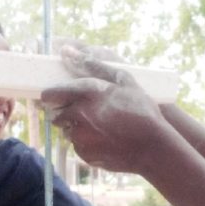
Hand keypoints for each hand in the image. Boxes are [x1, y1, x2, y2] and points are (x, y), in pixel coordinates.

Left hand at [41, 46, 168, 173]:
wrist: (153, 147)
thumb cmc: (142, 111)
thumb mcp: (124, 79)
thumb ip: (93, 64)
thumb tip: (66, 50)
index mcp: (86, 94)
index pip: (53, 93)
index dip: (51, 96)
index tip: (52, 97)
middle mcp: (79, 115)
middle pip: (56, 115)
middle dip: (64, 113)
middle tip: (83, 114)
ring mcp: (81, 137)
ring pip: (67, 132)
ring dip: (75, 129)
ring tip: (97, 128)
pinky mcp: (85, 155)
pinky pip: (78, 147)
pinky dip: (85, 143)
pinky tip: (103, 140)